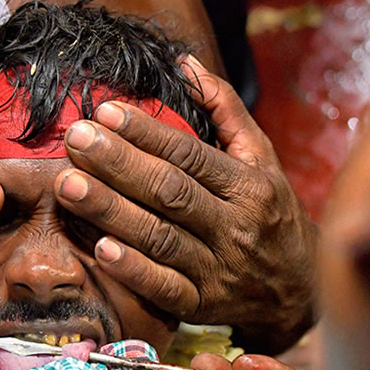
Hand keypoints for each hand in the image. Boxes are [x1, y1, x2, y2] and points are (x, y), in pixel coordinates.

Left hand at [54, 55, 316, 352]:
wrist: (303, 291)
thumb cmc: (270, 213)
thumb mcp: (261, 159)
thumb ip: (225, 111)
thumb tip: (184, 62)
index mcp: (250, 187)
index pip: (190, 155)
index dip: (147, 133)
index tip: (105, 111)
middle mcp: (236, 228)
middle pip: (170, 192)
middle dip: (118, 164)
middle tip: (75, 139)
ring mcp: (218, 271)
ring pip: (159, 238)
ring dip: (110, 211)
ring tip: (67, 186)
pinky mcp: (202, 307)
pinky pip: (165, 290)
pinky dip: (134, 272)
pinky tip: (100, 249)